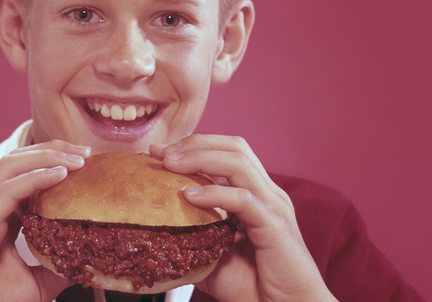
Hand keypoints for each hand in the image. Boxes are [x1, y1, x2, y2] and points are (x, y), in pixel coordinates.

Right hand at [0, 140, 89, 301]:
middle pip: (17, 159)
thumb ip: (55, 268)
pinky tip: (61, 174)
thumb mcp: (34, 284)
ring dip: (47, 156)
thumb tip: (84, 265)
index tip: (84, 160)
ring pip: (11, 165)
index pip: (22, 172)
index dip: (52, 160)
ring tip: (78, 158)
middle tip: (86, 150)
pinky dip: (36, 177)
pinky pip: (10, 190)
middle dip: (52, 148)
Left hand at [151, 135, 336, 301]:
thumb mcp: (213, 256)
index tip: (158, 151)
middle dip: (193, 144)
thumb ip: (193, 237)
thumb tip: (156, 230)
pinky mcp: (274, 226)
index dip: (193, 145)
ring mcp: (274, 206)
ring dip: (199, 158)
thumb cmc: (254, 288)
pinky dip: (214, 192)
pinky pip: (243, 199)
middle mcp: (268, 193)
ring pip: (238, 163)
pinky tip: (188, 196)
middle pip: (234, 147)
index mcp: (256, 194)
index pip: (227, 151)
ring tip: (169, 165)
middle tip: (159, 152)